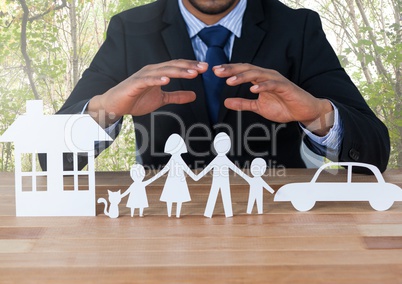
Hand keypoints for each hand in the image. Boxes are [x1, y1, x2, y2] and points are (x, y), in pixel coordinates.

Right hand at [88, 60, 207, 126]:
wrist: (115, 105)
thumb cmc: (136, 100)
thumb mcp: (161, 99)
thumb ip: (177, 96)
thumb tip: (194, 95)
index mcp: (158, 72)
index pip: (177, 66)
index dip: (191, 66)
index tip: (205, 68)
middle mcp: (152, 70)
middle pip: (173, 66)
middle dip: (189, 66)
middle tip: (203, 68)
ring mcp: (143, 76)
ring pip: (163, 71)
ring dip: (178, 71)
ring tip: (191, 73)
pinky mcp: (135, 84)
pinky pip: (147, 80)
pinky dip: (157, 79)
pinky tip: (167, 80)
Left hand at [214, 63, 333, 135]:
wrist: (304, 111)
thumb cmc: (283, 106)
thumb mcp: (258, 107)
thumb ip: (243, 103)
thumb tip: (226, 102)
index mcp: (260, 79)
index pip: (242, 72)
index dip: (229, 71)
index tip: (215, 71)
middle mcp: (267, 76)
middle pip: (247, 69)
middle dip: (232, 70)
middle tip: (218, 71)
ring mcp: (276, 80)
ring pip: (258, 74)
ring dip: (243, 77)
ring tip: (230, 81)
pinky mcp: (285, 87)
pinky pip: (272, 85)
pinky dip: (262, 86)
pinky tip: (253, 89)